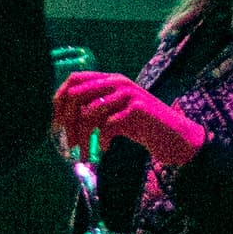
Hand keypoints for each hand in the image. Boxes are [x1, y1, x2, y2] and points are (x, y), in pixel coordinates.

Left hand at [54, 69, 205, 168]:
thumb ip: (94, 109)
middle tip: (69, 144)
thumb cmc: (142, 127)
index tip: (56, 125)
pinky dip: (104, 141)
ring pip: (89, 113)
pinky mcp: (137, 110)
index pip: (74, 79)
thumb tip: (62, 118)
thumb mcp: (115, 113)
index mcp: (110, 79)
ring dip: (83, 138)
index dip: (60, 100)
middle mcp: (118, 82)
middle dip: (68, 122)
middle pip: (77, 95)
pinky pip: (108, 125)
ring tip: (85, 154)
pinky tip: (107, 148)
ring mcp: (128, 94)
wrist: (176, 137)